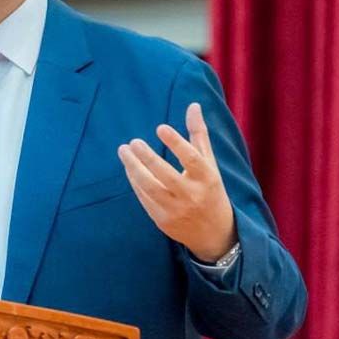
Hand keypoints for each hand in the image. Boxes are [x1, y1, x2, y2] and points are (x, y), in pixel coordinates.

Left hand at [117, 102, 237, 262]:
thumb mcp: (209, 164)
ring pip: (150, 188)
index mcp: (207, 178)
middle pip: (166, 175)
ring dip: (133, 168)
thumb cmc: (210, 190)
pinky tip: (128, 167)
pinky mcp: (162, 220)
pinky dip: (134, 181)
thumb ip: (199, 135)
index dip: (176, 142)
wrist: (215, 233)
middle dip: (146, 157)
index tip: (160, 127)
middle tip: (132, 142)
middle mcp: (192, 195)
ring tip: (123, 150)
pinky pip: (144, 198)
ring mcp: (176, 209)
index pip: (191, 159)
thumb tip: (193, 105)